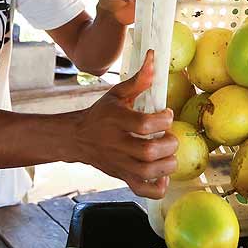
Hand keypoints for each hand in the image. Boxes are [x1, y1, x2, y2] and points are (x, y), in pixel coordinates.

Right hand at [77, 50, 176, 197]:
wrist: (77, 139)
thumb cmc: (102, 114)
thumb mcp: (117, 94)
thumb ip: (138, 80)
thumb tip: (152, 58)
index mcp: (117, 121)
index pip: (144, 125)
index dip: (163, 120)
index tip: (167, 115)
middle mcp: (117, 144)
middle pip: (148, 152)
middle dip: (168, 144)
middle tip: (170, 137)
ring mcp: (119, 164)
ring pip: (148, 172)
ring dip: (167, 165)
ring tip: (169, 154)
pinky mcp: (121, 177)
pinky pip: (142, 190)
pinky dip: (157, 188)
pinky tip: (162, 175)